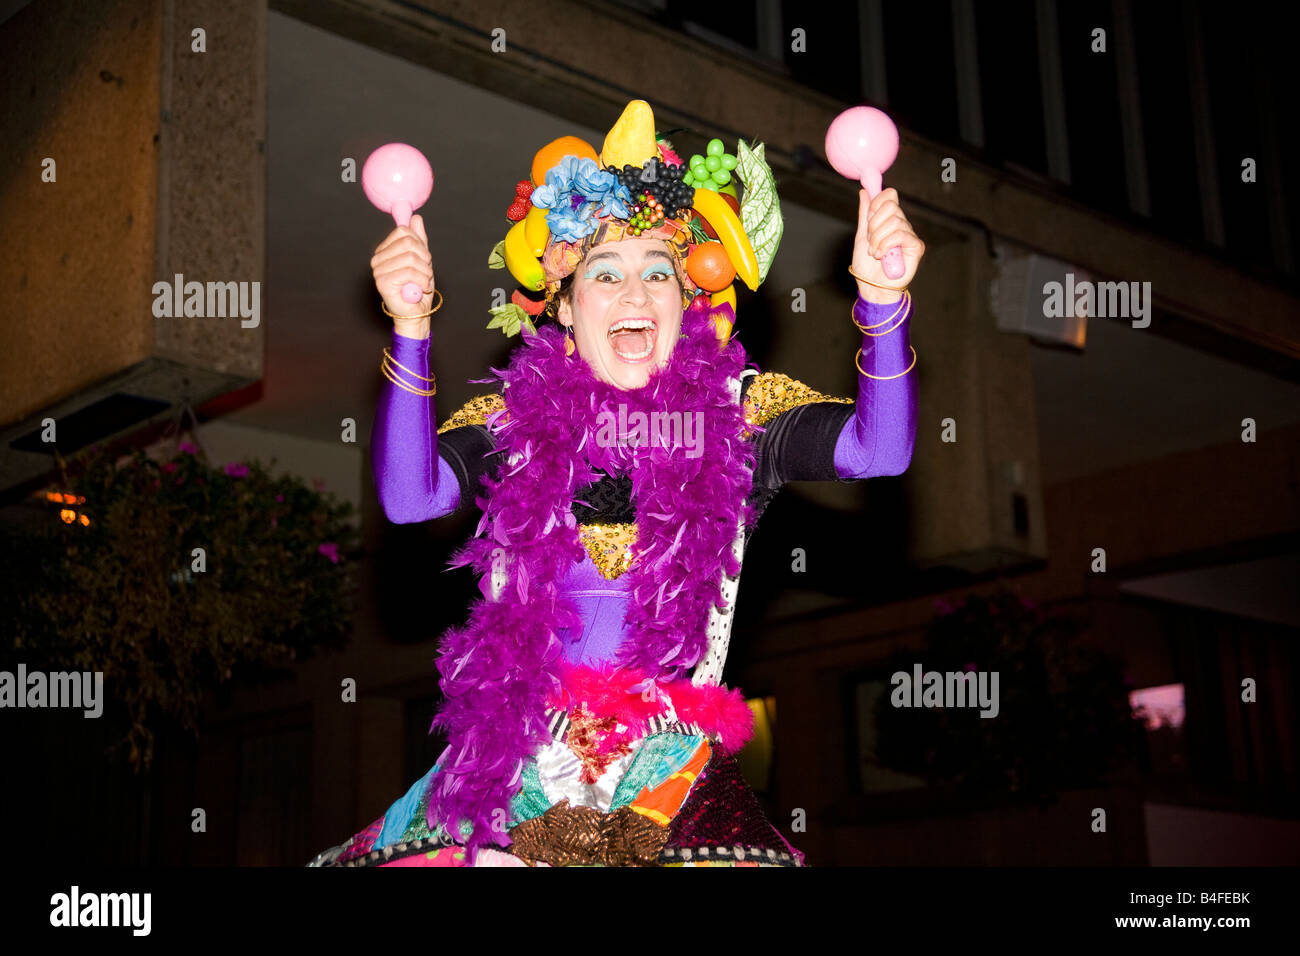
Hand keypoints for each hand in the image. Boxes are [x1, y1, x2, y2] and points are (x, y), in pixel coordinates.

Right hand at [371, 214, 434, 335]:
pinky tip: (420, 288)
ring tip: (423, 282)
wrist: (417, 312)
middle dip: (424, 259)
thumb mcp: (422, 259)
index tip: (424, 259)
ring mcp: (378, 270)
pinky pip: (409, 272)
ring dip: (425, 272)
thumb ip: (418, 239)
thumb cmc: (418, 287)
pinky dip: (422, 281)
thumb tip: (416, 218)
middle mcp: (377, 259)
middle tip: (425, 273)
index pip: (403, 232)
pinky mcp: (383, 282)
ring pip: (410, 257)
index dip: (420, 244)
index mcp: (384, 250)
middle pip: (408, 243)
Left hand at [851, 188, 923, 303]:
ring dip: (878, 238)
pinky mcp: (916, 246)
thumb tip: (864, 192)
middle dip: (874, 225)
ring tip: (874, 252)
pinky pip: (901, 235)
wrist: (872, 286)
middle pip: (891, 206)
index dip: (877, 203)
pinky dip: (886, 245)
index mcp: (889, 220)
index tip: (868, 219)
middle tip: (870, 241)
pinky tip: (881, 256)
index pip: (890, 195)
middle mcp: (901, 225)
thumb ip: (864, 215)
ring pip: (894, 222)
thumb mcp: (861, 237)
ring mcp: (910, 235)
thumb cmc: (867, 266)